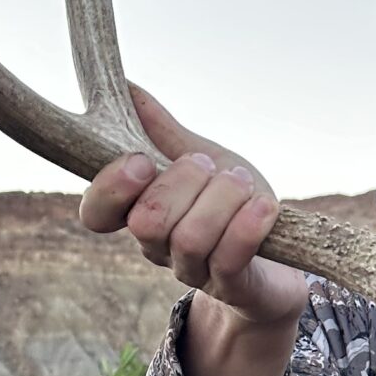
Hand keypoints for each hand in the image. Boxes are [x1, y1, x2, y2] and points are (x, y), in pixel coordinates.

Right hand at [79, 86, 309, 335]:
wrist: (280, 258)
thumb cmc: (231, 205)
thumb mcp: (200, 160)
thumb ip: (162, 131)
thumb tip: (127, 89)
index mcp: (140, 212)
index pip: (95, 213)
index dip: (112, 187)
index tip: (142, 160)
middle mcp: (158, 247)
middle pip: (147, 221)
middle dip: (185, 182)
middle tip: (213, 168)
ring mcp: (192, 271)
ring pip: (189, 238)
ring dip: (224, 199)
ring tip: (245, 185)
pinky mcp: (230, 287)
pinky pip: (229, 256)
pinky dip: (248, 223)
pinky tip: (264, 206)